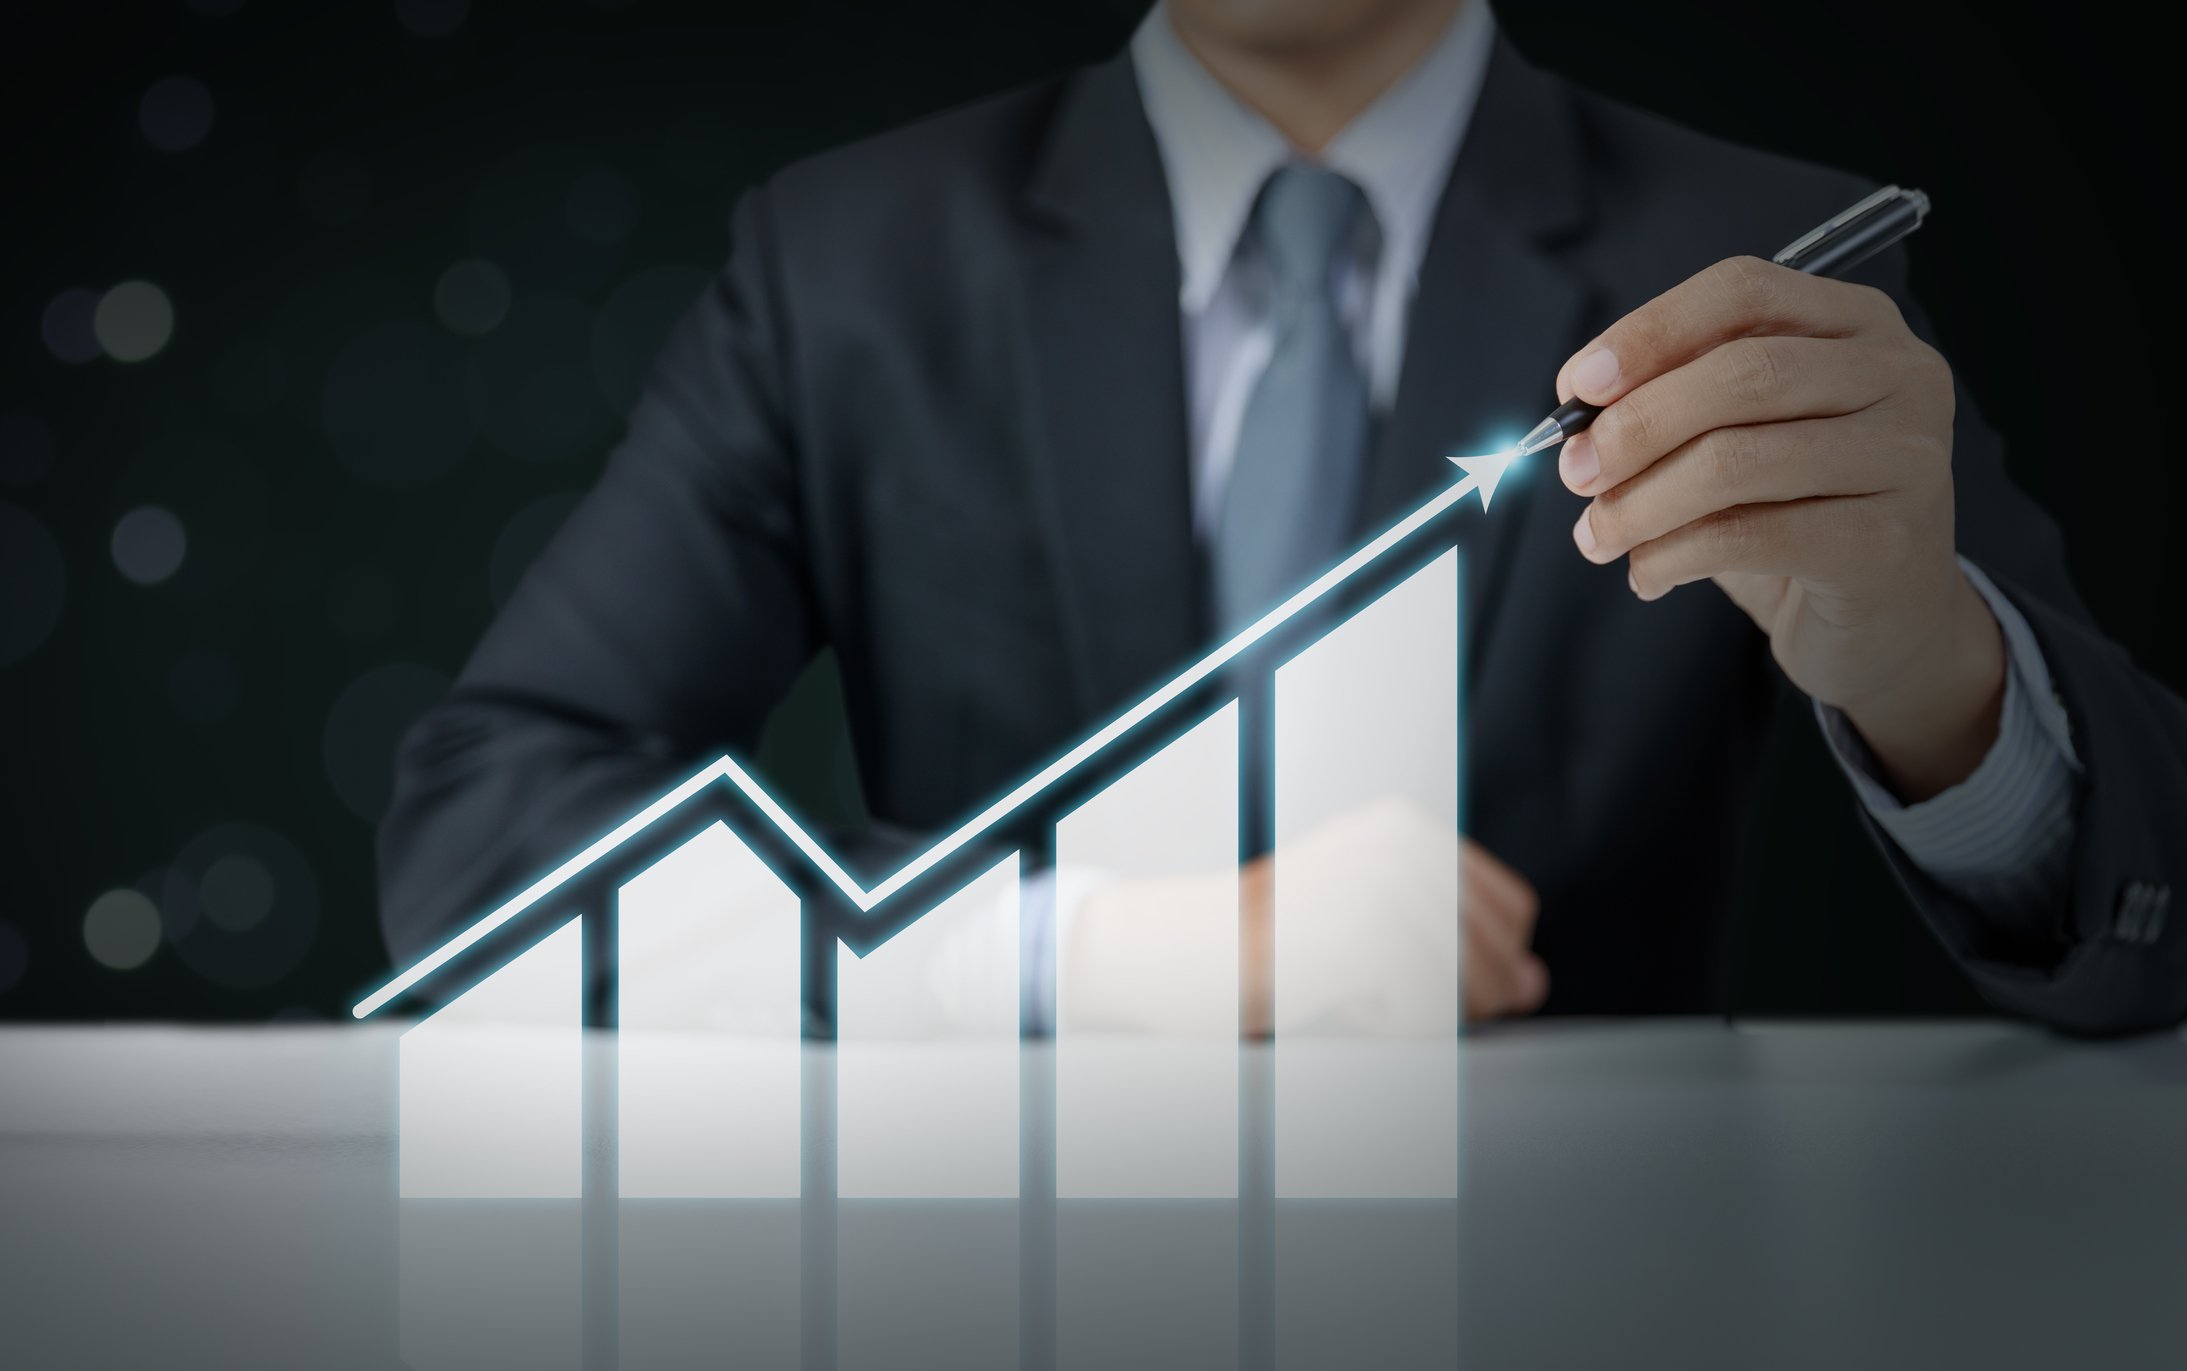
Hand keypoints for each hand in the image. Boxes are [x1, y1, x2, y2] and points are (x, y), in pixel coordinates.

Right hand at [1237, 799, 1545, 1033]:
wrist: (1181, 954)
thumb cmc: (1273, 950)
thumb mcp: (1373, 930)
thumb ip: (1460, 951)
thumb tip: (1534, 983)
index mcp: (1407, 828)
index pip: (1511, 908)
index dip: (1489, 964)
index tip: (1429, 981)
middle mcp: (1404, 842)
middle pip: (1500, 950)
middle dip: (1460, 996)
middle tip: (1377, 994)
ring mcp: (1388, 883)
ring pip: (1471, 987)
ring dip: (1419, 1012)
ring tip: (1350, 989)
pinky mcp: (1372, 932)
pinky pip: (1431, 1012)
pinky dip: (1394, 1027)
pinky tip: (1341, 999)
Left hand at [1555, 256, 2004, 799]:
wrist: (1886, 619)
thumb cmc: (1799, 512)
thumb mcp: (1741, 436)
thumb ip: (1677, 402)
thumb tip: (1579, 410)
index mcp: (1856, 323)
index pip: (1744, 292)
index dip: (1649, 333)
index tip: (1576, 386)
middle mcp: (1898, 376)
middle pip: (1742, 373)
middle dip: (1636, 425)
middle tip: (1576, 473)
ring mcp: (1905, 457)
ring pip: (1738, 460)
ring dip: (1640, 503)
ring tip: (1598, 536)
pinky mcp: (1886, 542)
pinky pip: (1750, 537)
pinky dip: (1673, 557)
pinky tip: (1648, 575)